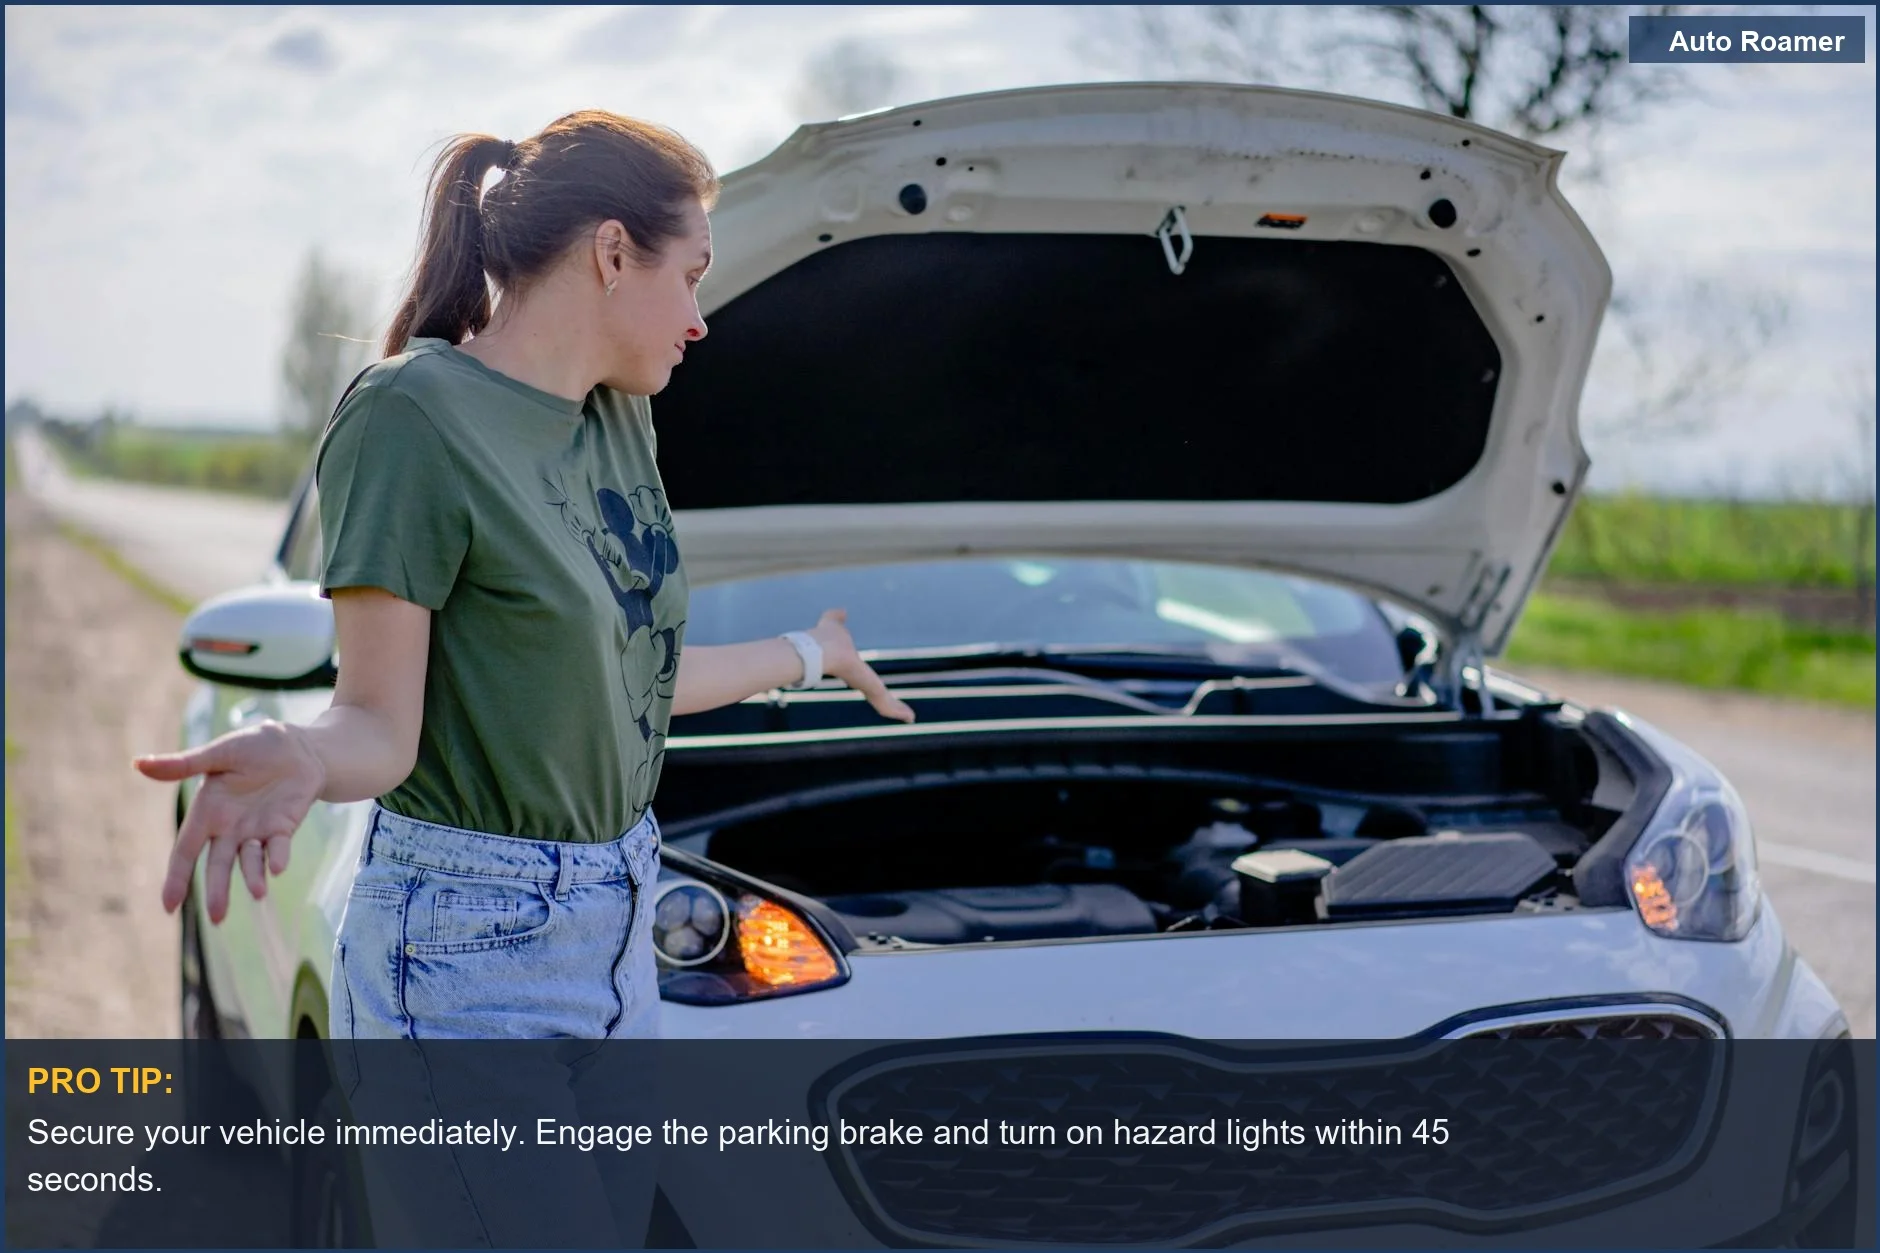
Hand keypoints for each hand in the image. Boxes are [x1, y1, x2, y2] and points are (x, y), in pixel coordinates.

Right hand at [134, 721, 327, 923]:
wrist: (298, 747)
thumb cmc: (253, 747)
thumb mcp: (218, 754)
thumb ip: (184, 765)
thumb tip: (138, 764)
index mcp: (207, 813)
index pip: (186, 851)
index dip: (176, 878)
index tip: (169, 907)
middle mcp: (229, 829)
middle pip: (218, 866)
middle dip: (217, 891)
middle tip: (217, 918)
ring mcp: (257, 831)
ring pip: (249, 862)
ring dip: (251, 877)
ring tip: (258, 892)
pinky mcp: (283, 828)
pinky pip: (278, 848)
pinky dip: (277, 857)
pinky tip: (277, 867)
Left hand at [806, 609, 914, 723]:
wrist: (822, 653)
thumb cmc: (825, 638)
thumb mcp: (833, 624)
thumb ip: (836, 618)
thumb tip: (841, 610)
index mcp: (850, 666)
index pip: (859, 676)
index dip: (863, 679)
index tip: (868, 682)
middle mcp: (859, 680)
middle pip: (874, 693)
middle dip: (886, 702)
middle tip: (897, 709)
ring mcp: (866, 688)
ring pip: (882, 702)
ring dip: (896, 710)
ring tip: (909, 718)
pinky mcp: (873, 691)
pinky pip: (886, 704)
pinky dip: (899, 711)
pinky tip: (910, 718)